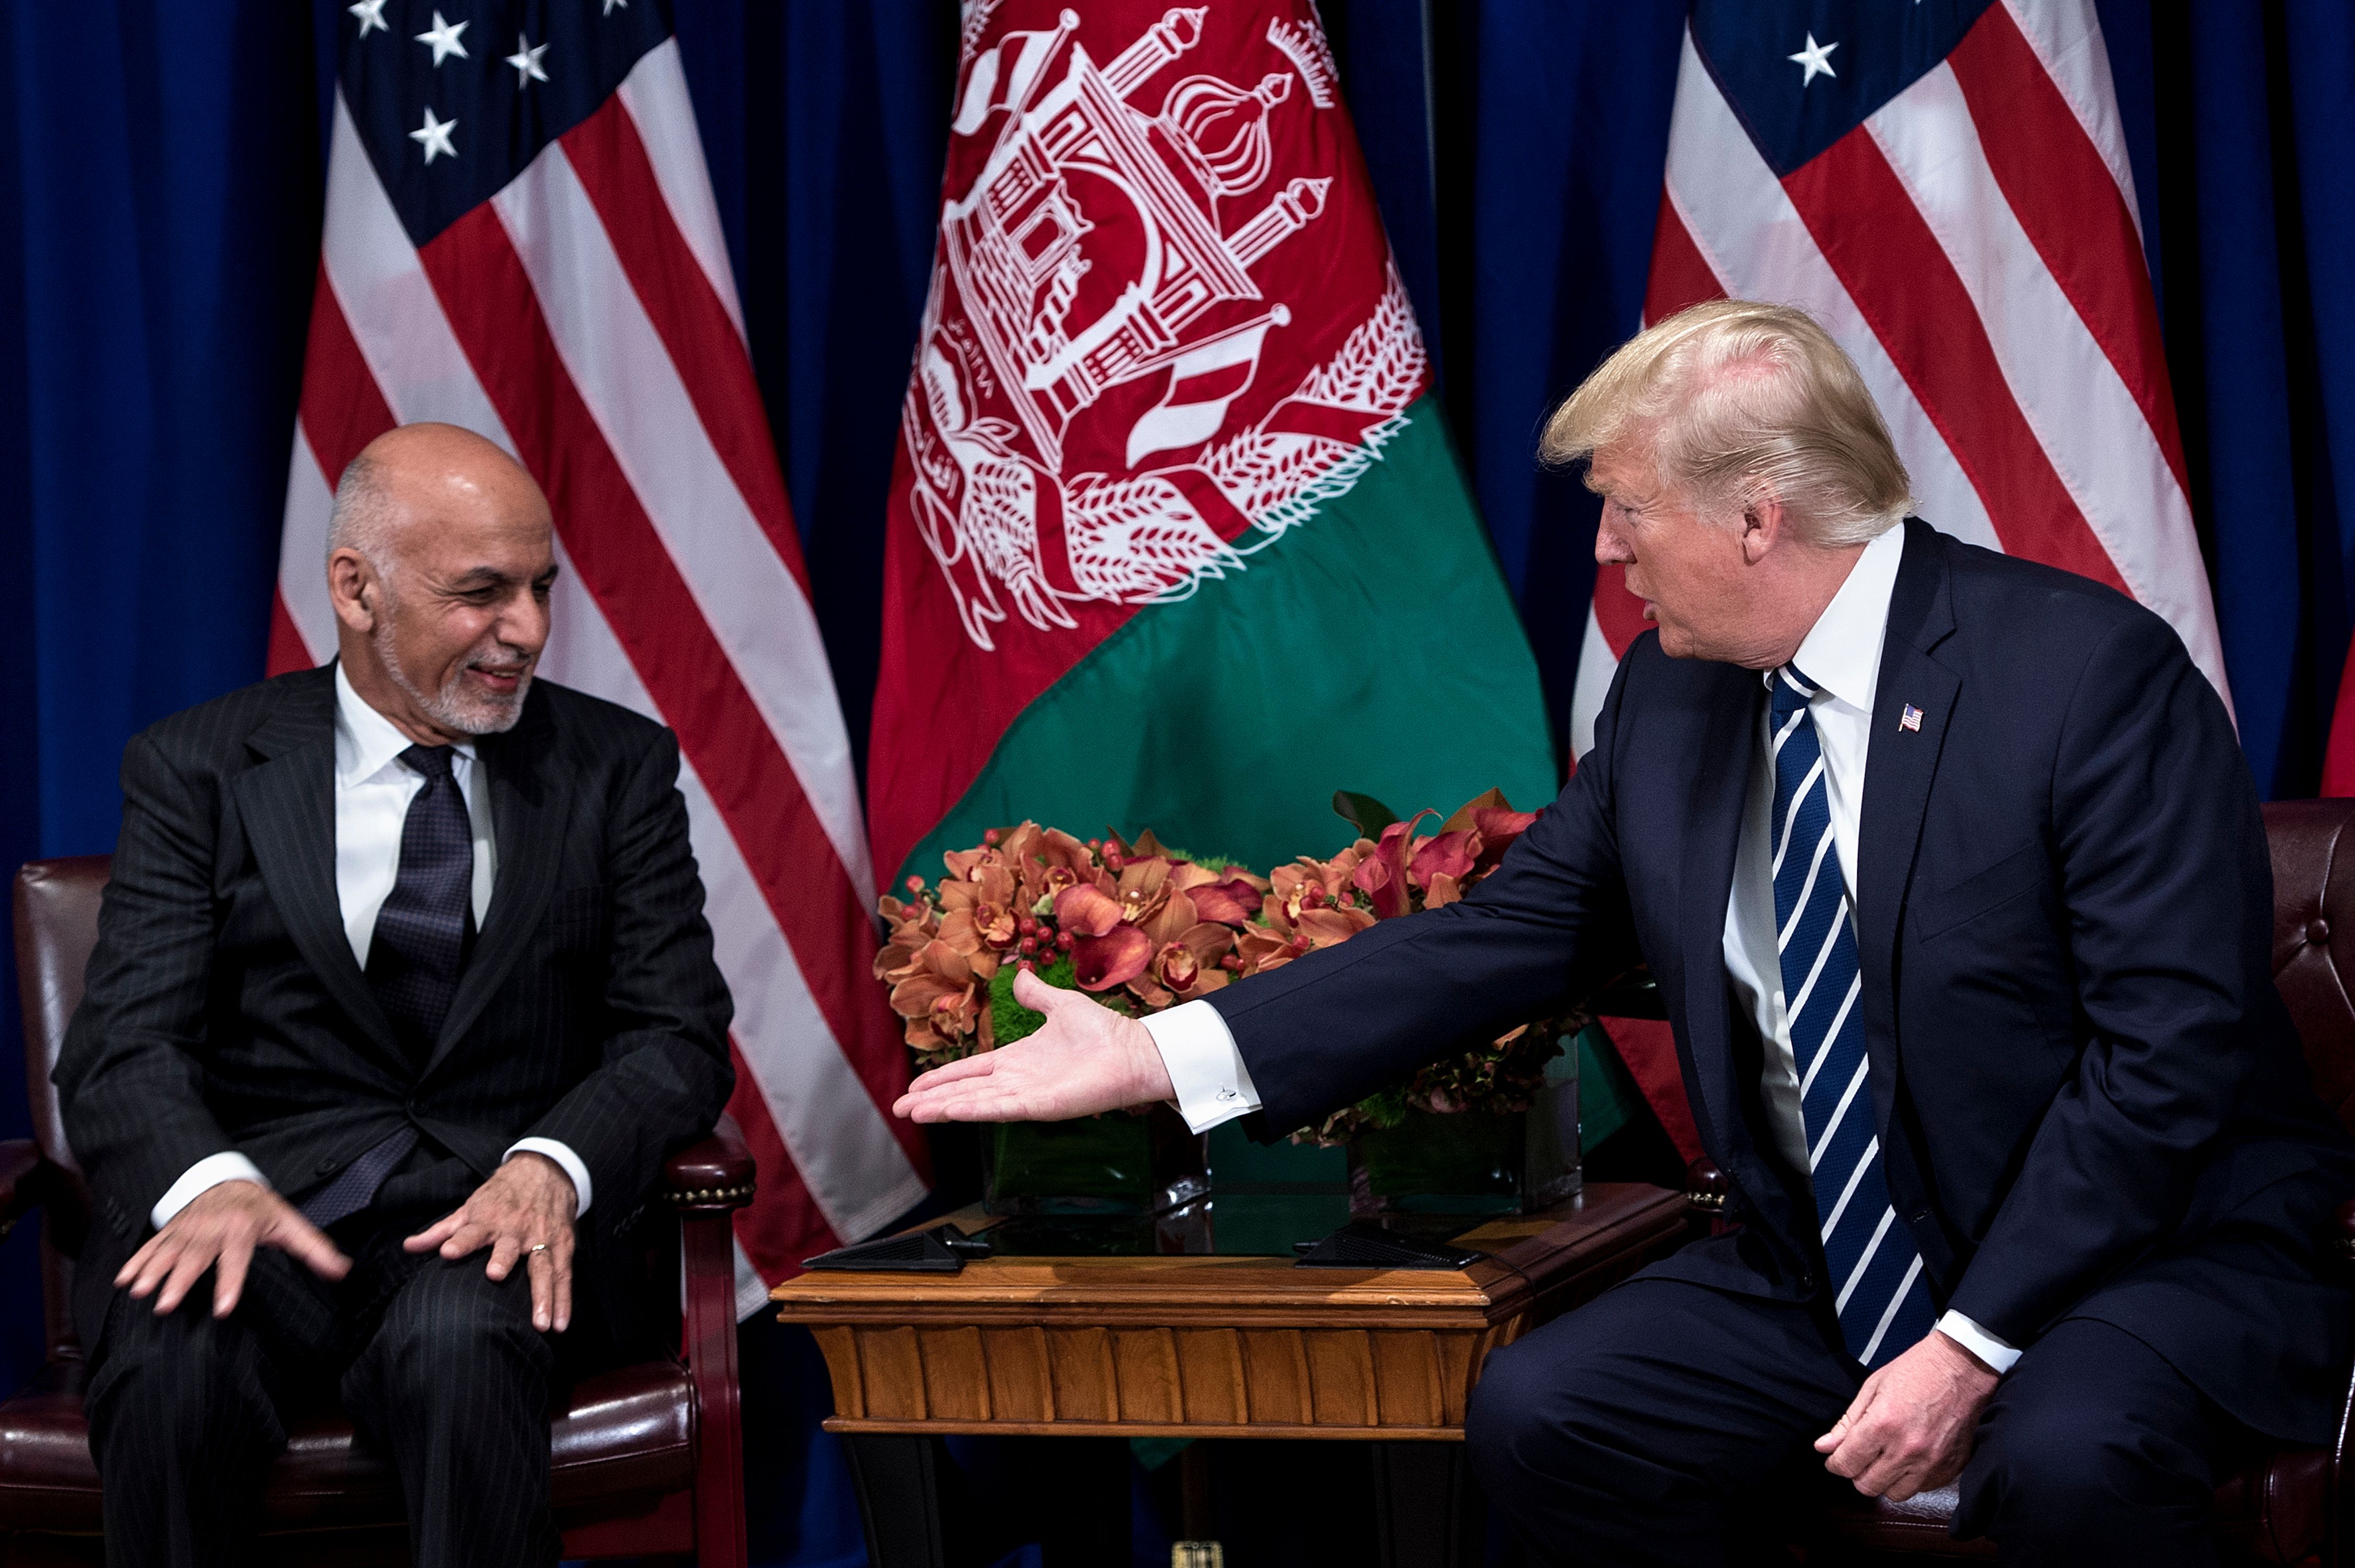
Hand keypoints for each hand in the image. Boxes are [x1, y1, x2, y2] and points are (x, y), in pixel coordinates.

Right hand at [117, 1179, 350, 1317]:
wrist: (228, 1179)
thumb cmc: (261, 1208)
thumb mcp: (290, 1223)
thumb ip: (315, 1248)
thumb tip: (343, 1270)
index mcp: (242, 1228)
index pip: (237, 1258)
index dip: (230, 1283)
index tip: (223, 1308)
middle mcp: (212, 1228)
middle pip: (196, 1257)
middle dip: (180, 1280)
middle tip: (165, 1304)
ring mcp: (188, 1229)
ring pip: (169, 1251)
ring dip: (152, 1271)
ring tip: (138, 1291)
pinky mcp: (171, 1231)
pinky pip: (152, 1247)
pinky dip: (136, 1262)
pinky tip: (123, 1280)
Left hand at [403, 1152, 578, 1331]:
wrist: (546, 1171)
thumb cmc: (502, 1195)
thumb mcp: (471, 1208)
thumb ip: (441, 1231)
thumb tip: (407, 1247)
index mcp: (489, 1219)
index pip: (471, 1231)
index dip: (460, 1241)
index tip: (447, 1252)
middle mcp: (515, 1229)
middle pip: (509, 1247)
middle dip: (503, 1259)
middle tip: (495, 1275)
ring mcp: (541, 1238)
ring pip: (543, 1267)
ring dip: (543, 1294)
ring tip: (540, 1323)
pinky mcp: (562, 1245)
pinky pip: (564, 1275)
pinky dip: (564, 1300)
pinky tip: (561, 1324)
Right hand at [893, 969, 1175, 1122]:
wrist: (1133, 1051)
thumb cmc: (1103, 1032)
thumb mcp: (1060, 1004)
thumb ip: (1036, 994)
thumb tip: (1019, 976)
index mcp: (1019, 1059)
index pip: (972, 1071)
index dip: (943, 1078)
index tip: (916, 1086)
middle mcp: (1018, 1081)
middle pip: (965, 1091)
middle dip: (932, 1099)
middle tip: (899, 1107)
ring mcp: (1027, 1096)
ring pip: (976, 1103)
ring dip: (943, 1108)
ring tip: (912, 1113)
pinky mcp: (1041, 1106)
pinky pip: (1000, 1109)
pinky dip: (973, 1110)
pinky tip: (949, 1111)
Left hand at [1814, 1330, 2000, 1499]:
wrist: (1963, 1367)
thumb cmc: (1915, 1371)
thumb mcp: (1873, 1387)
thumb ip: (1848, 1422)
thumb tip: (1823, 1447)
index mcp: (1883, 1425)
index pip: (1847, 1464)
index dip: (1835, 1463)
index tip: (1835, 1458)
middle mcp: (1906, 1450)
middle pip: (1868, 1486)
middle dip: (1857, 1473)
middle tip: (1861, 1456)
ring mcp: (1931, 1463)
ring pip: (1895, 1493)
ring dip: (1885, 1479)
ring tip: (1886, 1458)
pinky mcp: (1951, 1468)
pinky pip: (1922, 1488)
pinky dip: (1911, 1478)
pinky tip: (1910, 1458)